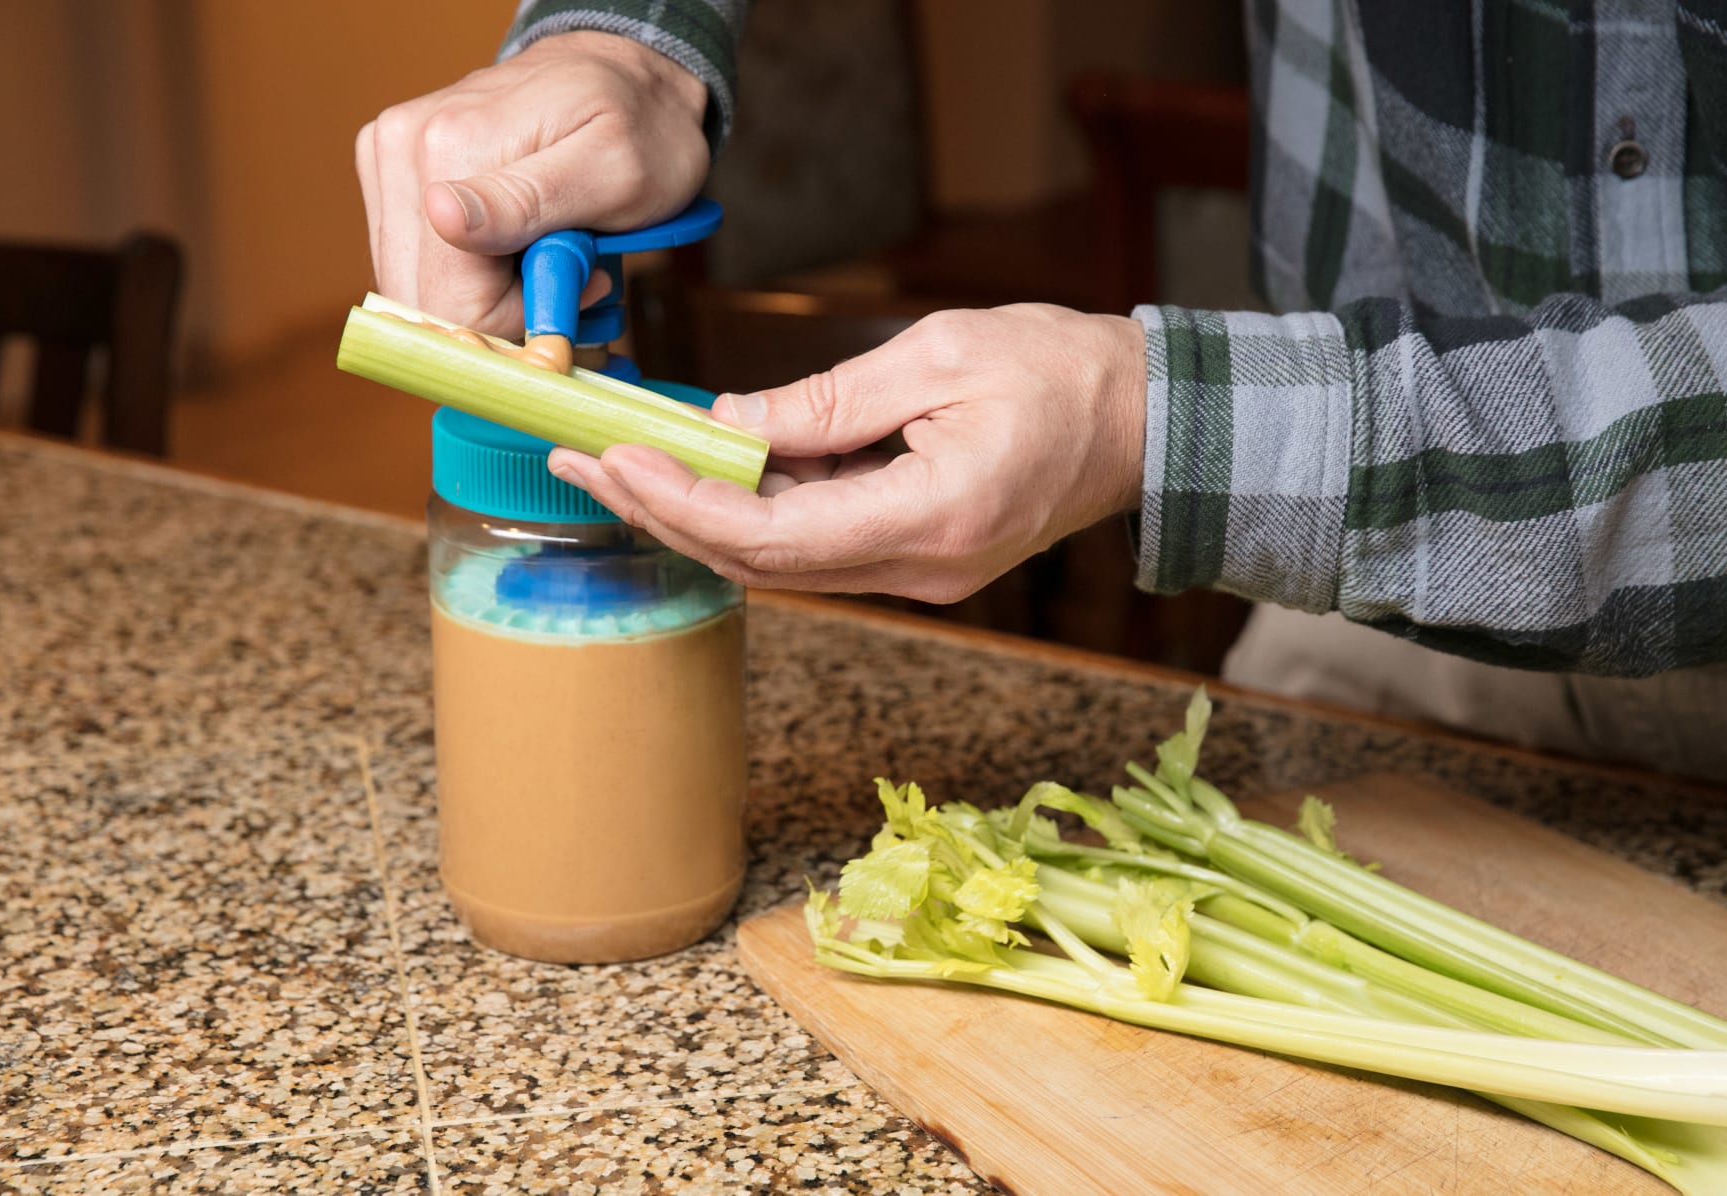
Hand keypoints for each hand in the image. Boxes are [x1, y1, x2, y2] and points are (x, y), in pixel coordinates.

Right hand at [355, 31, 709, 338]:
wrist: (626, 73)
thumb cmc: (638, 126)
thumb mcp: (615, 171)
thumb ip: (528, 202)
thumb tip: (442, 218)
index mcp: (448, 147)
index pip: (451, 301)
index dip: (518, 316)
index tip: (574, 282)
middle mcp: (401, 148)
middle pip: (423, 300)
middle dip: (500, 311)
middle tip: (564, 271)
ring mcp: (389, 158)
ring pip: (416, 288)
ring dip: (485, 295)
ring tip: (545, 252)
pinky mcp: (392, 172)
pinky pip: (417, 263)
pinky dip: (469, 275)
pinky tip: (515, 244)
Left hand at [547, 305, 1146, 602]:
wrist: (1145, 426)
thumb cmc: (1061, 375)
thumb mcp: (938, 357)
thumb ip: (827, 400)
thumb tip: (730, 420)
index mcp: (932, 517)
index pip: (775, 535)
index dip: (684, 503)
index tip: (617, 459)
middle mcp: (919, 569)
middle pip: (761, 564)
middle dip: (662, 513)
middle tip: (581, 462)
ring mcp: (918, 575)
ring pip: (779, 562)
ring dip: (695, 516)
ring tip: (617, 463)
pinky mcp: (915, 560)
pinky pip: (814, 547)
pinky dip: (751, 513)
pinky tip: (701, 472)